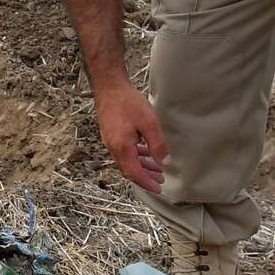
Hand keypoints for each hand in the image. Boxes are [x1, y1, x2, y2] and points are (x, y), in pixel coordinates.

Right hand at [94, 79, 169, 193]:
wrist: (109, 85)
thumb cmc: (127, 101)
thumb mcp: (148, 122)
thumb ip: (157, 144)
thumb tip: (165, 162)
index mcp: (121, 147)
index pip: (134, 173)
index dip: (147, 183)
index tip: (159, 188)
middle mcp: (113, 147)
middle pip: (129, 169)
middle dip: (145, 177)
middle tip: (160, 181)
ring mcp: (110, 140)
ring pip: (126, 161)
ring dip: (141, 166)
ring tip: (156, 168)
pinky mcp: (111, 133)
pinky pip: (123, 151)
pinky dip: (135, 156)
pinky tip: (145, 152)